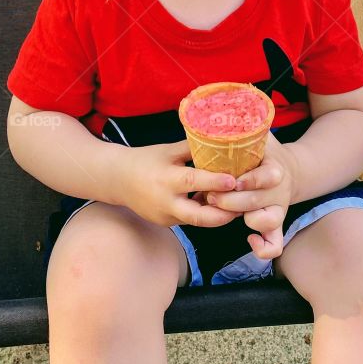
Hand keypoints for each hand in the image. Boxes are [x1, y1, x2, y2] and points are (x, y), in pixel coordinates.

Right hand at [117, 139, 239, 228]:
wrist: (118, 180)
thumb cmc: (146, 160)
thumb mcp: (169, 151)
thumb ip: (193, 148)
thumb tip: (221, 139)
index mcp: (167, 179)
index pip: (193, 182)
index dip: (214, 182)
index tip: (234, 180)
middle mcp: (166, 202)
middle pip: (200, 217)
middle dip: (224, 214)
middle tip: (244, 205)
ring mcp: (166, 217)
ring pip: (198, 221)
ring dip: (218, 215)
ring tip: (238, 205)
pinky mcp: (167, 224)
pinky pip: (190, 220)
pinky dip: (204, 214)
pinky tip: (217, 204)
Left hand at [203, 134, 298, 259]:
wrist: (288, 168)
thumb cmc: (263, 151)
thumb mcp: (258, 136)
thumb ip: (243, 127)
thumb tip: (219, 115)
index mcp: (274, 168)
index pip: (267, 176)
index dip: (250, 180)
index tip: (232, 180)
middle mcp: (279, 190)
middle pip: (257, 201)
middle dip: (230, 201)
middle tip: (210, 196)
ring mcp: (278, 209)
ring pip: (268, 222)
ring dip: (245, 220)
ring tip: (225, 212)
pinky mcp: (276, 224)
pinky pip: (275, 243)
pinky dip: (264, 248)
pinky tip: (249, 241)